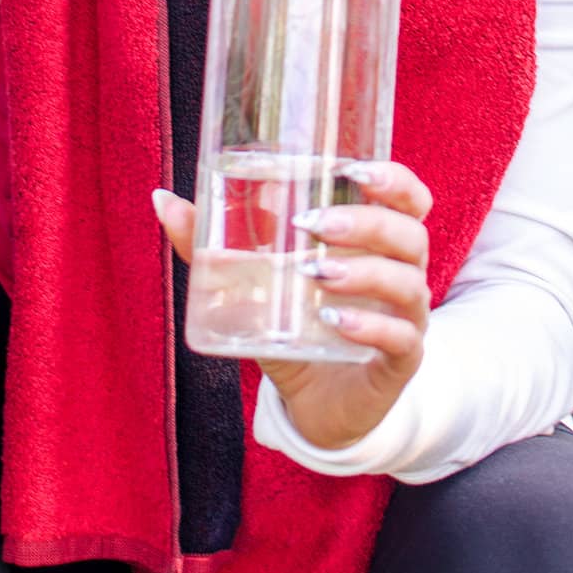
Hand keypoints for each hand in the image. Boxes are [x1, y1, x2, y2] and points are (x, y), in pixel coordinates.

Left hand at [154, 161, 432, 451]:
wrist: (314, 404)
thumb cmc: (291, 327)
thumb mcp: (253, 283)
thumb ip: (211, 245)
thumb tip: (162, 200)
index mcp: (377, 242)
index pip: (410, 199)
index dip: (394, 179)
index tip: (354, 169)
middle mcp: (401, 273)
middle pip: (410, 233)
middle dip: (366, 221)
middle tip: (312, 223)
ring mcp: (407, 319)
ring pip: (408, 283)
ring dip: (365, 270)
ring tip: (316, 271)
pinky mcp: (401, 363)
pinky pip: (402, 339)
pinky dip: (371, 325)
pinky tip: (335, 320)